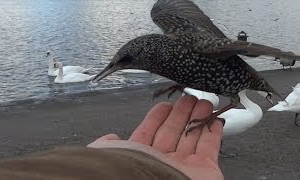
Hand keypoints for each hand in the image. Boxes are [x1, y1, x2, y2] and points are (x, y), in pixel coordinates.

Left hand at [88, 96, 223, 179]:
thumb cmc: (131, 175)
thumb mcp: (112, 155)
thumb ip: (108, 144)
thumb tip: (110, 137)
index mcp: (142, 156)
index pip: (151, 131)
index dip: (158, 116)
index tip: (166, 104)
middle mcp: (163, 160)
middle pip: (174, 130)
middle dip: (181, 112)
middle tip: (188, 98)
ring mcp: (184, 165)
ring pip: (192, 135)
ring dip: (198, 118)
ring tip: (202, 103)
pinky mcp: (205, 169)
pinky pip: (210, 146)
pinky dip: (213, 132)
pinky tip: (214, 120)